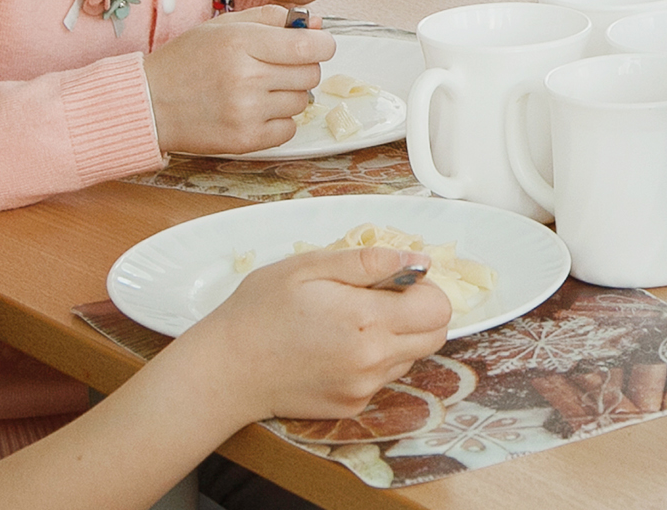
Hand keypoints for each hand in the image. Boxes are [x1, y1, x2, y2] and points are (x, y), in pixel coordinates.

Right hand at [145, 8, 332, 154]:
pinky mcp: (246, 140)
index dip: (322, 43)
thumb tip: (317, 23)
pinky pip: (289, 129)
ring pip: (302, 101)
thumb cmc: (186, 61)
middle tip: (277, 66)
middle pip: (311, 74)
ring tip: (259, 88)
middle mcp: (246, 77)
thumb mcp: (224, 26)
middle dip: (302, 67)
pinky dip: (279, 120)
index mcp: (241, 42)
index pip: (309, 46)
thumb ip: (272, 18)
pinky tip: (255, 110)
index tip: (315, 43)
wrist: (150, 103)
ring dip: (289, 94)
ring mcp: (246, 112)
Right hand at [187, 247, 451, 421]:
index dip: (424, 288)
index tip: (396, 280)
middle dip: (418, 313)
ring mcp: (364, 388)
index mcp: (367, 321)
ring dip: (395, 336)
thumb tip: (419, 260)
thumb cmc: (261, 310)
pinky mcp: (353, 406)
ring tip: (348, 323)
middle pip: (434, 336)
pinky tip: (335, 347)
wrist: (227, 369)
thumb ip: (370, 262)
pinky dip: (372, 359)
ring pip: (410, 357)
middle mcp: (373, 361)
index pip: (439, 309)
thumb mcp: (310, 266)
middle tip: (377, 298)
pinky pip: (382, 377)